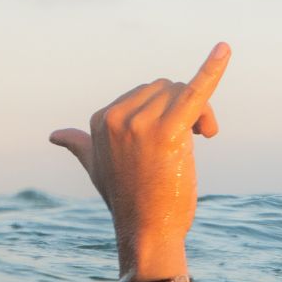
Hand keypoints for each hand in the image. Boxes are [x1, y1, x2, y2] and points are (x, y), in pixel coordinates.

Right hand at [50, 42, 230, 281]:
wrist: (146, 232)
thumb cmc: (129, 200)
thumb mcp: (97, 167)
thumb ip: (80, 144)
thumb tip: (55, 134)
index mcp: (100, 119)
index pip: (147, 92)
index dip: (167, 109)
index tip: (179, 136)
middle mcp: (117, 117)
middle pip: (167, 87)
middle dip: (186, 108)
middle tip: (198, 137)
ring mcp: (140, 124)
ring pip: (183, 92)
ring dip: (200, 112)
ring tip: (203, 137)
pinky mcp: (168, 132)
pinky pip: (196, 92)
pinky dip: (212, 69)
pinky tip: (225, 50)